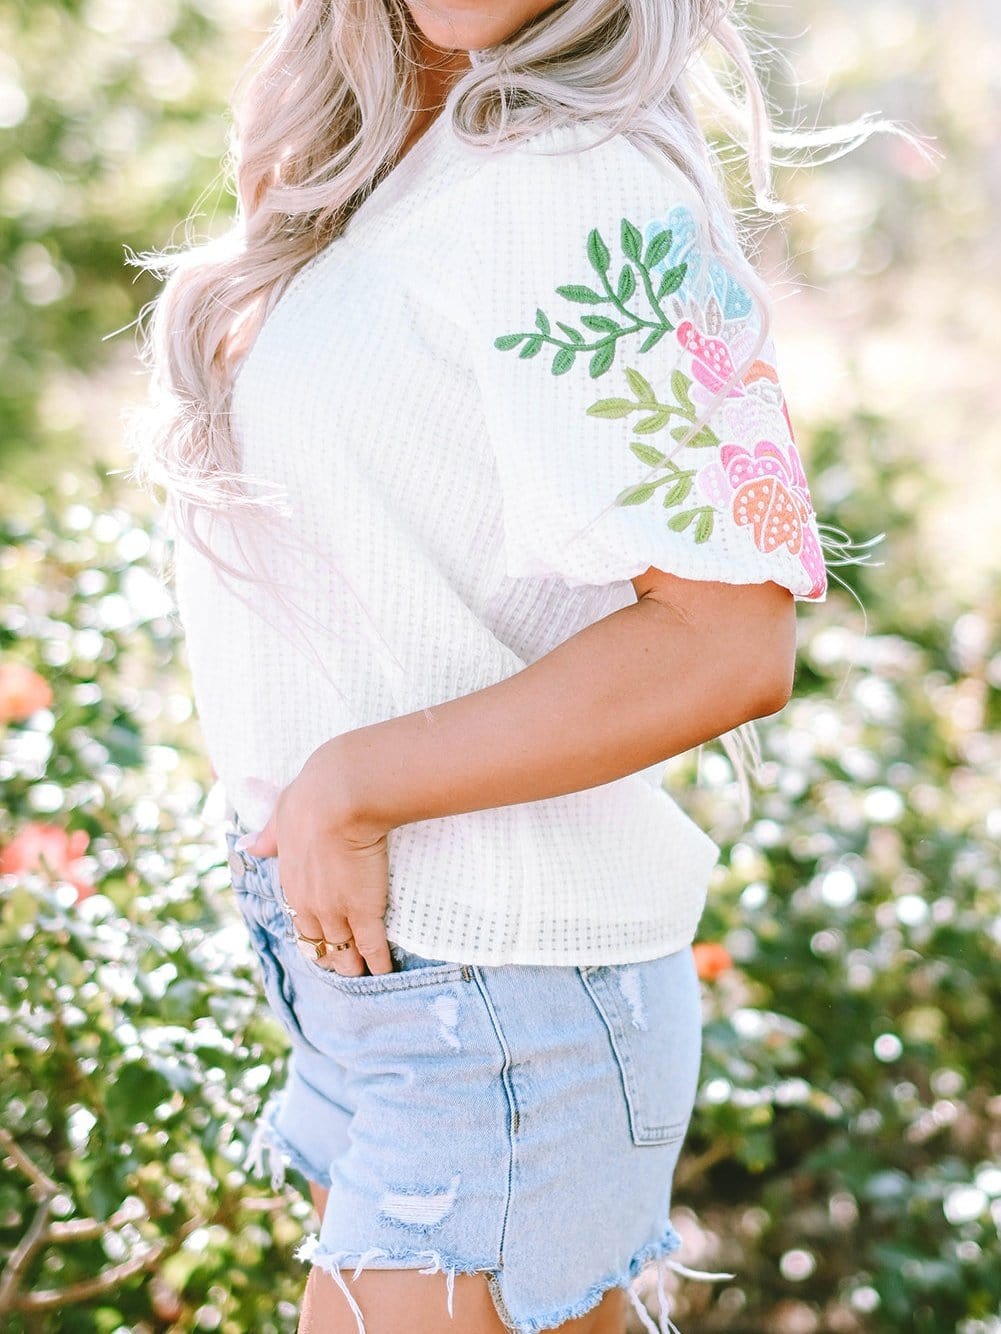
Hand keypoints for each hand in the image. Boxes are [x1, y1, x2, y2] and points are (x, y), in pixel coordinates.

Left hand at [238, 742, 393, 976]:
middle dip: (329, 956)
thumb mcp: (281, 814)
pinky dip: (379, 961)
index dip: (310, 934)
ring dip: (352, 963)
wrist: (338, 799)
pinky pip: (372, 945)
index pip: (297, 919)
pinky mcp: (364, 910)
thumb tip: (250, 844)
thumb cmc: (311, 798)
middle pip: (318, 943)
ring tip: (362, 973)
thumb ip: (270, 835)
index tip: (318, 942)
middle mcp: (310, 904)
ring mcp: (337, 910)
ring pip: (344, 949)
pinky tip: (385, 971)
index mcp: (290, 882)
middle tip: (342, 965)